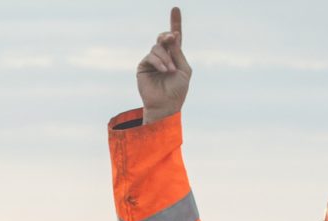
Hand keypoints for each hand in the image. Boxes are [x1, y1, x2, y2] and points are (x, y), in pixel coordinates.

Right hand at [137, 7, 191, 122]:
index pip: (174, 37)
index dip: (175, 22)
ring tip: (170, 70)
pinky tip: (165, 70)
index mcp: (174, 56)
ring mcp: (152, 61)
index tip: (175, 9)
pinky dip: (159, 62)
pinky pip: (151, 56)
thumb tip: (173, 35)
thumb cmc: (178, 90)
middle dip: (167, 36)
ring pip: (157, 48)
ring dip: (165, 57)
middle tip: (171, 38)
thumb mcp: (184, 69)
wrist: (166, 104)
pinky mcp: (143, 66)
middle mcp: (163, 56)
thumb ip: (178, 52)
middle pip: (163, 38)